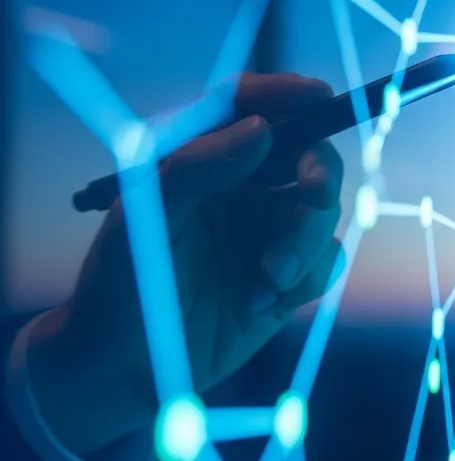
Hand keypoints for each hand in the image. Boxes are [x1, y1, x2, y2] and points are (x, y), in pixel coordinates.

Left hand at [28, 73, 345, 456]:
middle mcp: (242, 189)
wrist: (126, 366)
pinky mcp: (288, 278)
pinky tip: (261, 301)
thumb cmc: (123, 281)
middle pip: (307, 156)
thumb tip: (262, 129)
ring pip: (323, 214)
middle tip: (314, 197)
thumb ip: (200, 166)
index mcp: (202, 160)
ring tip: (267, 277)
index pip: (248, 107)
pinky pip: (325, 262)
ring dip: (303, 243)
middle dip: (320, 174)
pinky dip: (303, 279)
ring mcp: (267, 232)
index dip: (285, 94)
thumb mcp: (149, 215)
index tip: (318, 97)